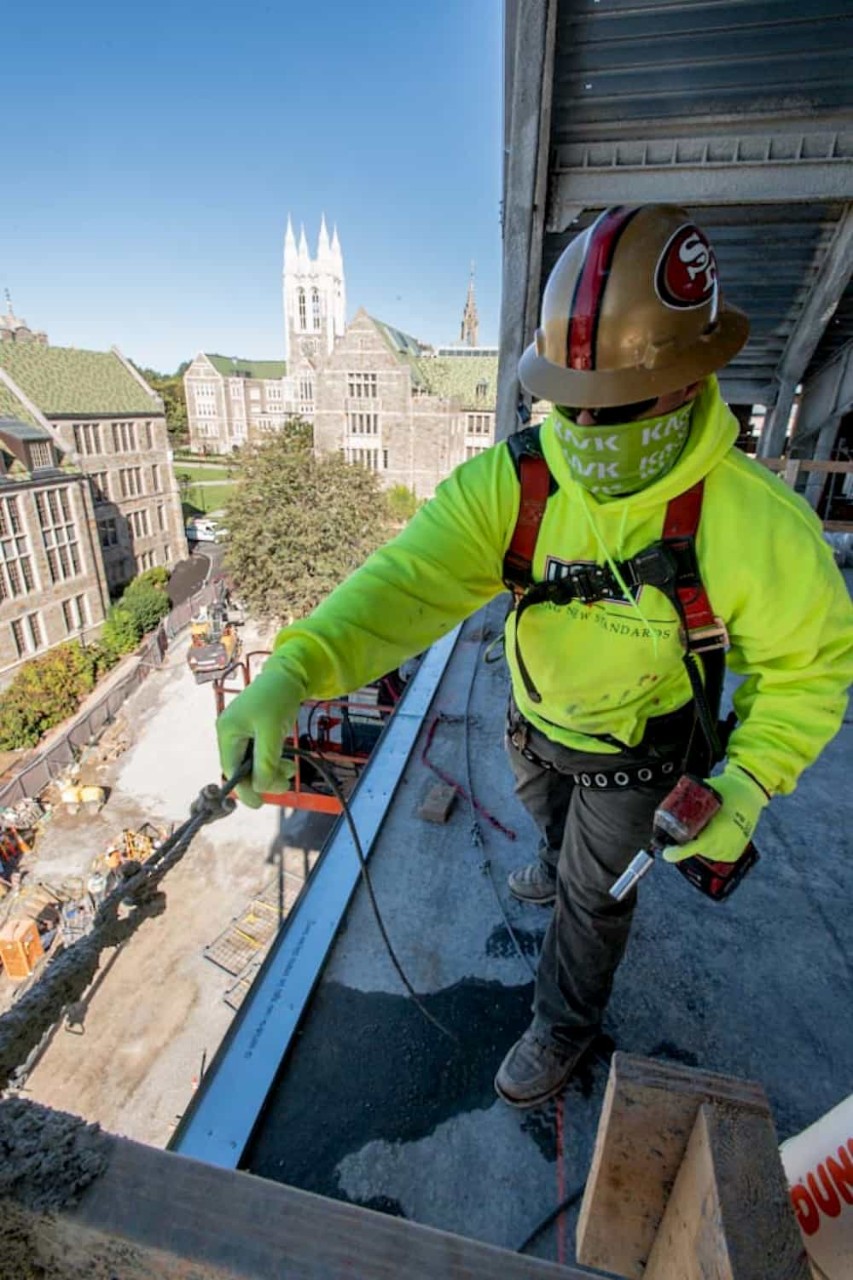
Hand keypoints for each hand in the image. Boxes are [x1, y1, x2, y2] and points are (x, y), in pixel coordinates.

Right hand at [216, 657, 306, 807]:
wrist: (291, 673)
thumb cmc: (278, 699)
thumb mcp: (272, 733)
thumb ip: (265, 761)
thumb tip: (260, 788)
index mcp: (227, 732)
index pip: (231, 769)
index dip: (245, 788)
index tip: (259, 804)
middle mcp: (230, 733)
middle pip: (242, 767)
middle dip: (263, 778)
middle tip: (286, 783)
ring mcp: (242, 731)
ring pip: (253, 762)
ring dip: (271, 771)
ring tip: (290, 772)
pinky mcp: (254, 730)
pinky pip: (260, 753)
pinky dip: (273, 761)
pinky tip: (287, 764)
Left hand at [662, 768, 767, 864]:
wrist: (750, 791)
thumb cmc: (727, 788)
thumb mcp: (706, 791)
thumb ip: (689, 799)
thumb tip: (669, 804)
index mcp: (719, 829)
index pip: (696, 845)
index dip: (680, 852)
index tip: (667, 854)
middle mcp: (727, 842)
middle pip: (698, 849)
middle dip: (689, 841)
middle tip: (689, 826)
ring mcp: (734, 848)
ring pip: (707, 852)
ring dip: (701, 844)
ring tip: (705, 827)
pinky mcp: (737, 850)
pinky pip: (717, 854)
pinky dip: (711, 847)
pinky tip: (712, 834)